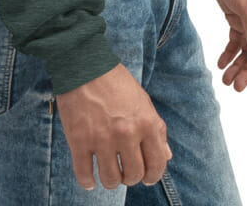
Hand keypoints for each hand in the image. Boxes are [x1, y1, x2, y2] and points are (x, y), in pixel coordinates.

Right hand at [54, 62, 172, 191]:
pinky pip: (84, 174)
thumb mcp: (143, 100)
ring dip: (111, 181)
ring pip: (110, 179)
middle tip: (124, 171)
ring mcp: (102, 139)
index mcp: (146, 123)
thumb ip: (156, 129)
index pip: (157, 164)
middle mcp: (126, 133)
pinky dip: (87, 181)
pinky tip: (89, 178)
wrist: (84, 64)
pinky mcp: (79, 140)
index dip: (153, 176)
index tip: (147, 177)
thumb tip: (167, 155)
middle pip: (134, 175)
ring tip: (108, 173)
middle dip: (130, 177)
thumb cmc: (115, 81)